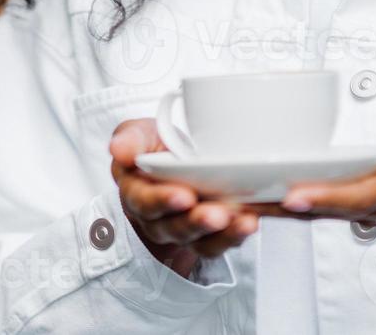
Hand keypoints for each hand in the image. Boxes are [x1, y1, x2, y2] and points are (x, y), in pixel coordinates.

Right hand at [109, 119, 260, 279]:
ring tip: (244, 221)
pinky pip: (226, 241)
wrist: (175, 160)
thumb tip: (119, 149)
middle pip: (177, 228)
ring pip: (203, 242)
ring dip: (225, 235)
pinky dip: (242, 234)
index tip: (183, 196)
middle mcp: (162, 219)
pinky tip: (256, 221)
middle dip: (198, 223)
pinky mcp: (215, 233)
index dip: (163, 202)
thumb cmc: (155, 148)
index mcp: (138, 193)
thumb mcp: (140, 134)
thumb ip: (130, 139)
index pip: (146, 203)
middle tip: (217, 214)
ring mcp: (189, 228)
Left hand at [256, 113, 375, 252]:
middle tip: (246, 199)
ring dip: (279, 210)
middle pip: (329, 210)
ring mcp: (369, 210)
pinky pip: (320, 211)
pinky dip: (288, 208)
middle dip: (286, 207)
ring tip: (239, 200)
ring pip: (318, 213)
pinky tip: (259, 199)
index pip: (361, 194)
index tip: (295, 193)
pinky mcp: (357, 208)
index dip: (326, 196)